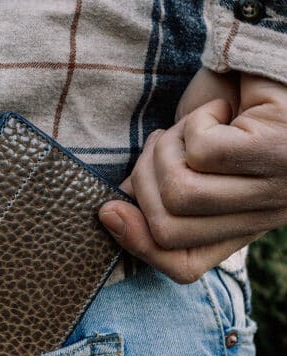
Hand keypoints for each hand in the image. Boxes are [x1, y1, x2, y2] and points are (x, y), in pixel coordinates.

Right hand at [99, 69, 286, 283]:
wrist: (265, 64)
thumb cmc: (224, 114)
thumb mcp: (183, 163)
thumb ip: (155, 196)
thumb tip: (110, 216)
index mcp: (241, 227)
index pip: (184, 266)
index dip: (139, 246)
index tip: (110, 213)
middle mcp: (263, 217)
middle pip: (170, 231)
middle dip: (144, 182)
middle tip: (163, 143)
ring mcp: (275, 188)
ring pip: (181, 193)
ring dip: (168, 149)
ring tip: (195, 124)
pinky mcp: (274, 150)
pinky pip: (203, 152)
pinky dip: (195, 122)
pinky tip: (220, 110)